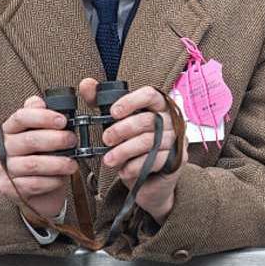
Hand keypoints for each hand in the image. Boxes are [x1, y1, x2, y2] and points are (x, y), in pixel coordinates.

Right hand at [0, 95, 77, 218]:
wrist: (38, 189)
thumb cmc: (43, 155)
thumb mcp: (44, 133)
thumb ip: (43, 116)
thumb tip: (39, 102)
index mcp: (10, 129)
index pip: (21, 117)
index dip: (43, 117)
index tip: (63, 121)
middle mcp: (3, 147)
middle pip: (29, 140)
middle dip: (56, 140)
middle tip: (73, 141)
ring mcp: (3, 168)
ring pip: (32, 164)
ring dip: (57, 163)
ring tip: (73, 164)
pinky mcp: (8, 188)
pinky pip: (31, 184)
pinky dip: (50, 181)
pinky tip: (61, 179)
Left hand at [83, 78, 186, 224]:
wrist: (149, 181)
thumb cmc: (133, 147)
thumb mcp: (115, 124)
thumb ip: (101, 103)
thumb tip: (86, 83)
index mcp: (159, 106)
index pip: (150, 94)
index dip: (131, 102)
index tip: (112, 113)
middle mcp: (172, 120)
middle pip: (148, 120)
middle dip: (122, 130)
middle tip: (105, 140)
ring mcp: (177, 140)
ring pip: (150, 141)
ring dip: (125, 151)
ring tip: (109, 160)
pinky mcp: (178, 159)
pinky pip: (156, 160)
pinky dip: (135, 166)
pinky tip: (124, 171)